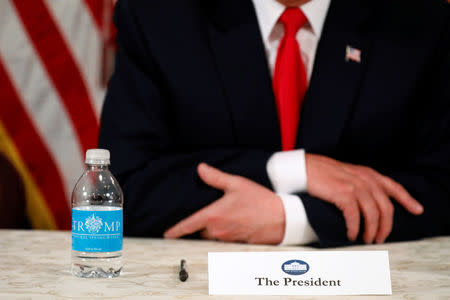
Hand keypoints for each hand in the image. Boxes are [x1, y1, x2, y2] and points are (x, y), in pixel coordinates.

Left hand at [164, 163, 284, 243]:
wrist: (282, 218)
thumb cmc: (261, 201)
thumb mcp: (237, 184)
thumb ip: (216, 178)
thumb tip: (201, 169)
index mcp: (214, 216)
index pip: (188, 225)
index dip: (176, 231)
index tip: (167, 235)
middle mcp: (218, 230)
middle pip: (200, 231)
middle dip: (202, 224)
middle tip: (211, 213)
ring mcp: (227, 239)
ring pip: (212, 237)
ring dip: (214, 229)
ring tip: (225, 217)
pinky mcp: (237, 244)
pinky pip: (224, 241)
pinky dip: (225, 234)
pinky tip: (235, 224)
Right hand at [306, 154, 423, 243]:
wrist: (303, 168)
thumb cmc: (321, 173)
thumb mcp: (347, 173)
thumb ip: (361, 183)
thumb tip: (369, 203)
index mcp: (367, 174)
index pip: (393, 187)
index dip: (407, 199)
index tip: (417, 210)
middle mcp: (365, 179)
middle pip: (386, 207)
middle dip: (386, 226)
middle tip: (379, 238)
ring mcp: (354, 185)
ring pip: (373, 214)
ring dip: (371, 231)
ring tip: (366, 240)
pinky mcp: (343, 193)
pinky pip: (355, 216)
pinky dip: (355, 228)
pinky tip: (352, 234)